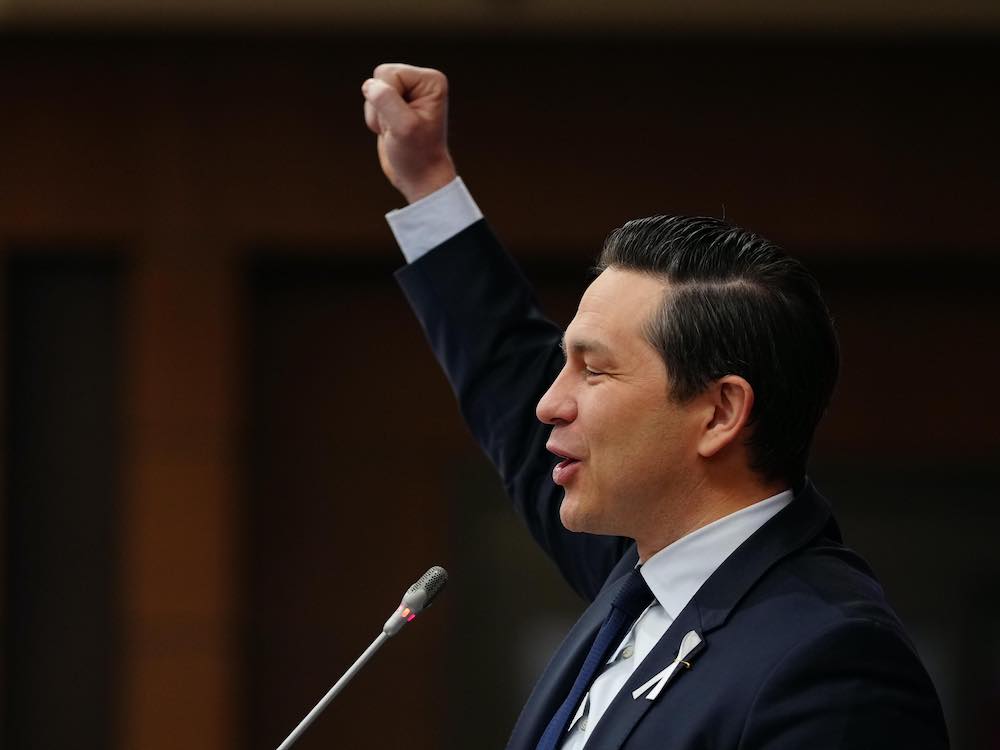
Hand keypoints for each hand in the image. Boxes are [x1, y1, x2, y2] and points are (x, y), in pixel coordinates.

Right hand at [362, 63, 456, 202]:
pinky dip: (375, 119)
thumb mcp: (403, 127)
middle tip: (396, 127)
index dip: (388, 99)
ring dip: (377, 115)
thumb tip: (370, 84)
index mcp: (430, 81)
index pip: (390, 73)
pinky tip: (390, 131)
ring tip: (394, 131)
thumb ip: (387, 101)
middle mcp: (420, 82)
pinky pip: (370, 101)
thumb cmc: (417, 154)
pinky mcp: (395, 103)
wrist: (419, 177)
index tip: (403, 122)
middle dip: (380, 106)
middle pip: (379, 77)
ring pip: (372, 90)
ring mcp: (407, 92)